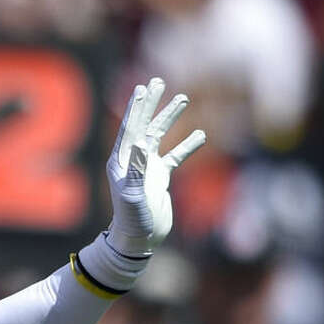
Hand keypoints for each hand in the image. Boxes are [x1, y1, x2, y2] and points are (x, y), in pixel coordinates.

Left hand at [105, 77, 205, 256]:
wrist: (138, 241)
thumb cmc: (133, 220)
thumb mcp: (135, 195)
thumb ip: (139, 170)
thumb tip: (143, 143)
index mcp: (122, 161)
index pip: (130, 127)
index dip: (136, 107)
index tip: (144, 87)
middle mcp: (132, 161)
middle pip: (143, 125)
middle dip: (151, 104)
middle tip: (159, 82)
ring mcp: (146, 168)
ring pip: (159, 136)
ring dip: (169, 118)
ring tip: (183, 97)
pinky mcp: (159, 178)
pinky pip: (174, 157)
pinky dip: (187, 145)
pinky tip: (202, 134)